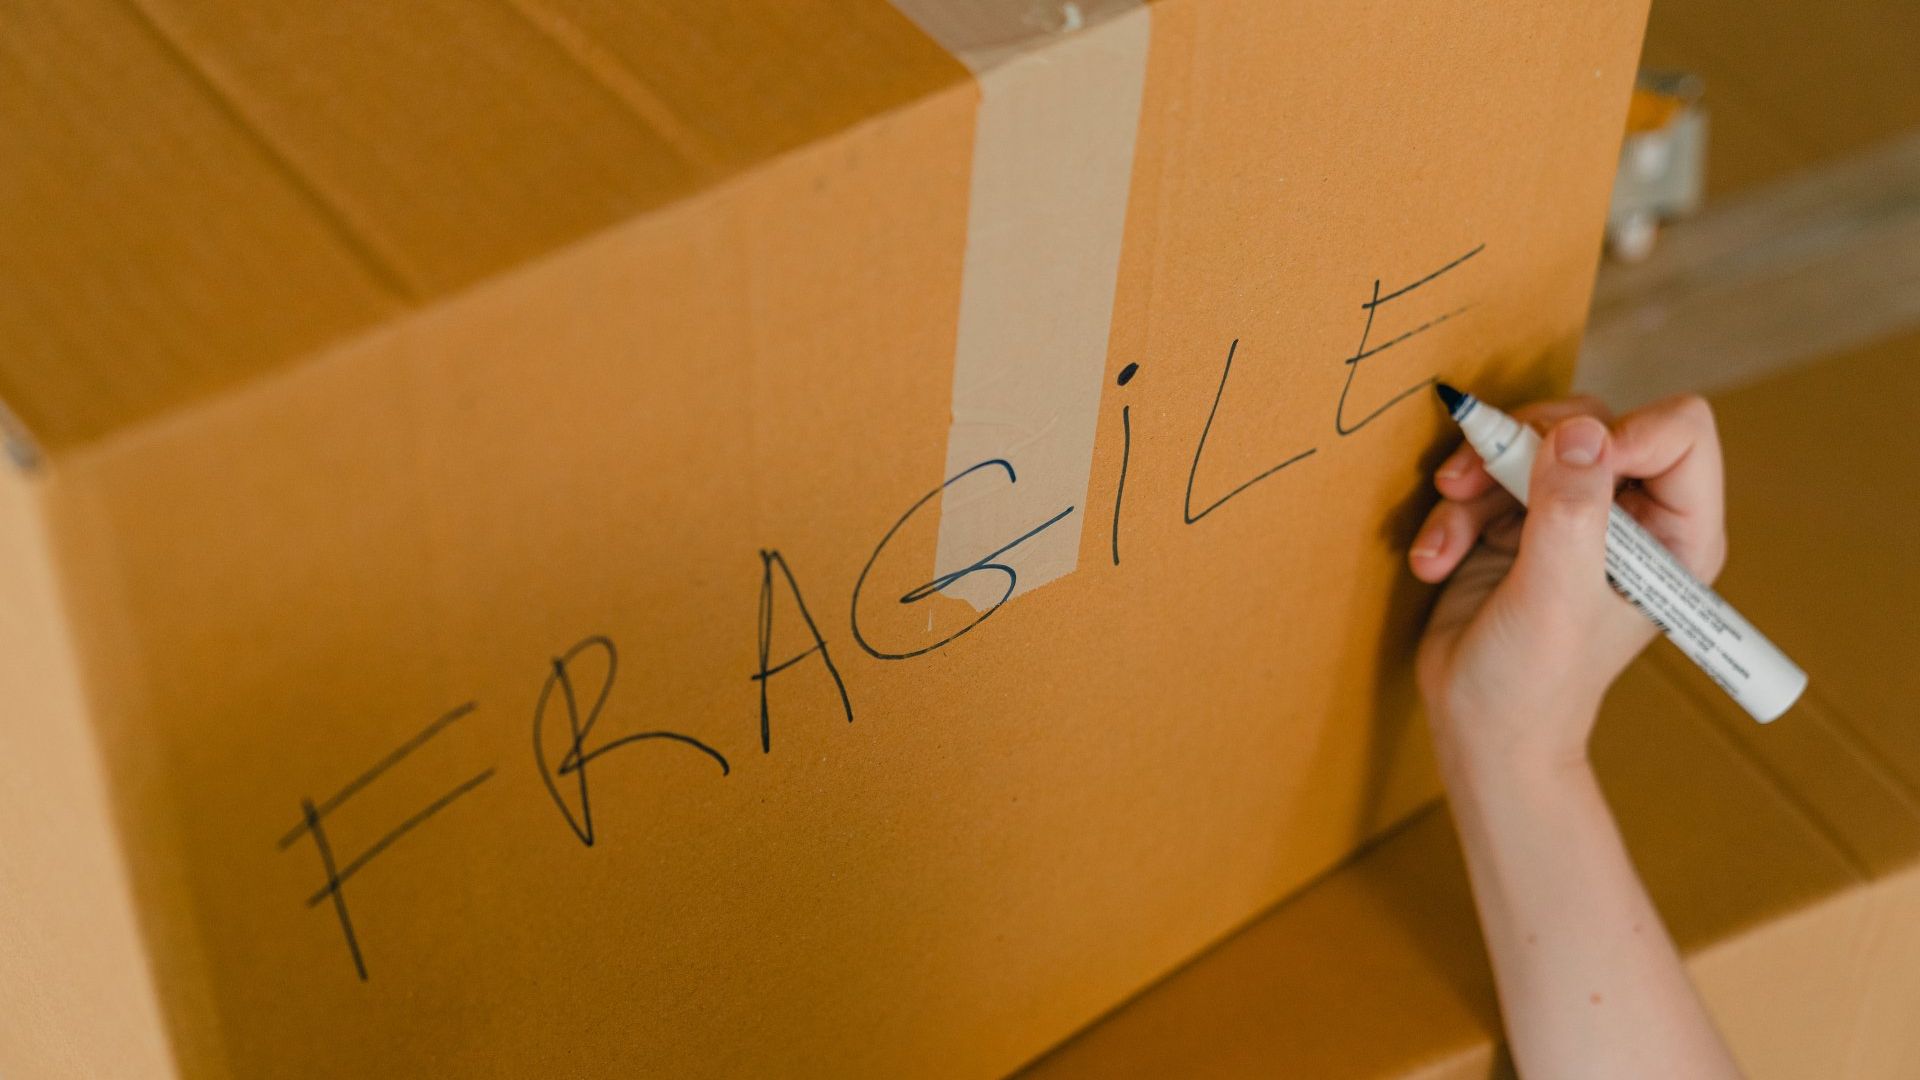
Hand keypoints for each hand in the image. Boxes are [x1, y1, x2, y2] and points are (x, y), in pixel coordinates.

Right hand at [1407, 394, 1727, 767]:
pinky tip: (1435, 561)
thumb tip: (1581, 429)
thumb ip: (1572, 509)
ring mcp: (1573, 516)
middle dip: (1524, 447)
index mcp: (1677, 534)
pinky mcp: (1519, 522)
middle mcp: (1633, 517)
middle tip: (1470, 480)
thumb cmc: (1535, 685)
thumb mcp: (1556, 595)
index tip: (1560, 462)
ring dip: (1473, 484)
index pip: (1680, 432)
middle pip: (1591, 422)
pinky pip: (1485, 476)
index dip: (1622, 433)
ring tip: (1442, 540)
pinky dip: (1451, 514)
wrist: (1481, 729)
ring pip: (1528, 442)